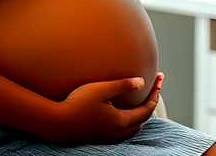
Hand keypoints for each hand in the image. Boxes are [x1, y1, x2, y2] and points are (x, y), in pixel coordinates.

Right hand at [41, 73, 162, 143]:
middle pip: (143, 119)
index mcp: (121, 122)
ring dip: (141, 113)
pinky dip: (130, 119)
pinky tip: (124, 109)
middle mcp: (117, 133)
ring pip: (133, 127)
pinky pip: (123, 130)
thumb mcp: (102, 89)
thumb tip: (142, 82)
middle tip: (154, 86)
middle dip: (151, 102)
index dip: (156, 93)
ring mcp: (109, 137)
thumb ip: (123, 85)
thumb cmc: (77, 103)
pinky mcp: (101, 137)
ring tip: (142, 98)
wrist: (56, 123)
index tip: (160, 78)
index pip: (147, 109)